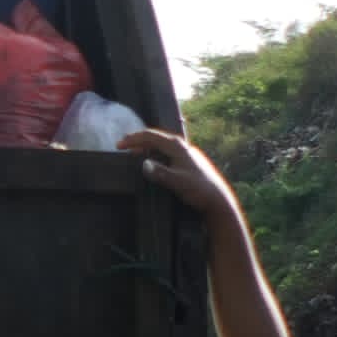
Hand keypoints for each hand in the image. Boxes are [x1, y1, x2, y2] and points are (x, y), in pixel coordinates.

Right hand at [118, 126, 233, 223]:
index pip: (151, 136)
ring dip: (145, 148)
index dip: (133, 139)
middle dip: (137, 141)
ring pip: (161, 145)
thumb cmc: (199, 190)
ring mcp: (185, 154)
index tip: (118, 146)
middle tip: (122, 146)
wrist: (218, 200)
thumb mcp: (177, 182)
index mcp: (178, 147)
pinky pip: (166, 153)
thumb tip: (143, 164)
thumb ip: (160, 173)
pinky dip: (153, 154)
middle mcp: (182, 146)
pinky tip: (150, 163)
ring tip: (133, 154)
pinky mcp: (187, 162)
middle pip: (155, 138)